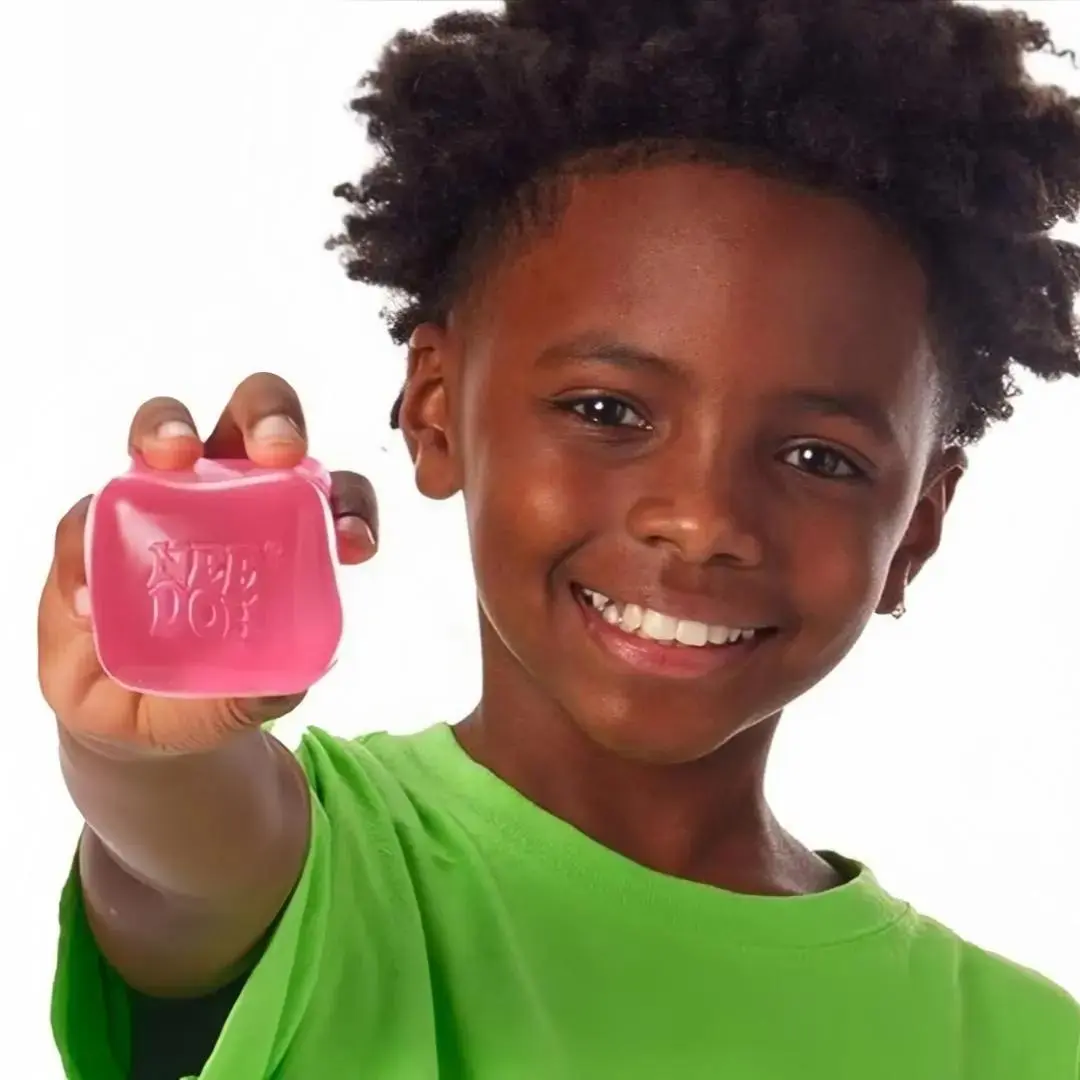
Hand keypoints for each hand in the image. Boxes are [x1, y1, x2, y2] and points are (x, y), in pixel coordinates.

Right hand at [38, 373, 376, 753]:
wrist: (138, 718)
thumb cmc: (215, 685)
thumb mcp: (255, 695)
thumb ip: (272, 684)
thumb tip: (285, 681)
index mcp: (288, 526)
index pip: (333, 490)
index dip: (351, 501)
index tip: (352, 542)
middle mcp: (228, 495)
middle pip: (251, 420)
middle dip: (270, 417)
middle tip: (277, 452)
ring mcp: (157, 503)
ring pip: (162, 430)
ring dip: (168, 429)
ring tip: (173, 459)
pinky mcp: (92, 532)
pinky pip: (84, 518)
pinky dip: (86, 546)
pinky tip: (94, 602)